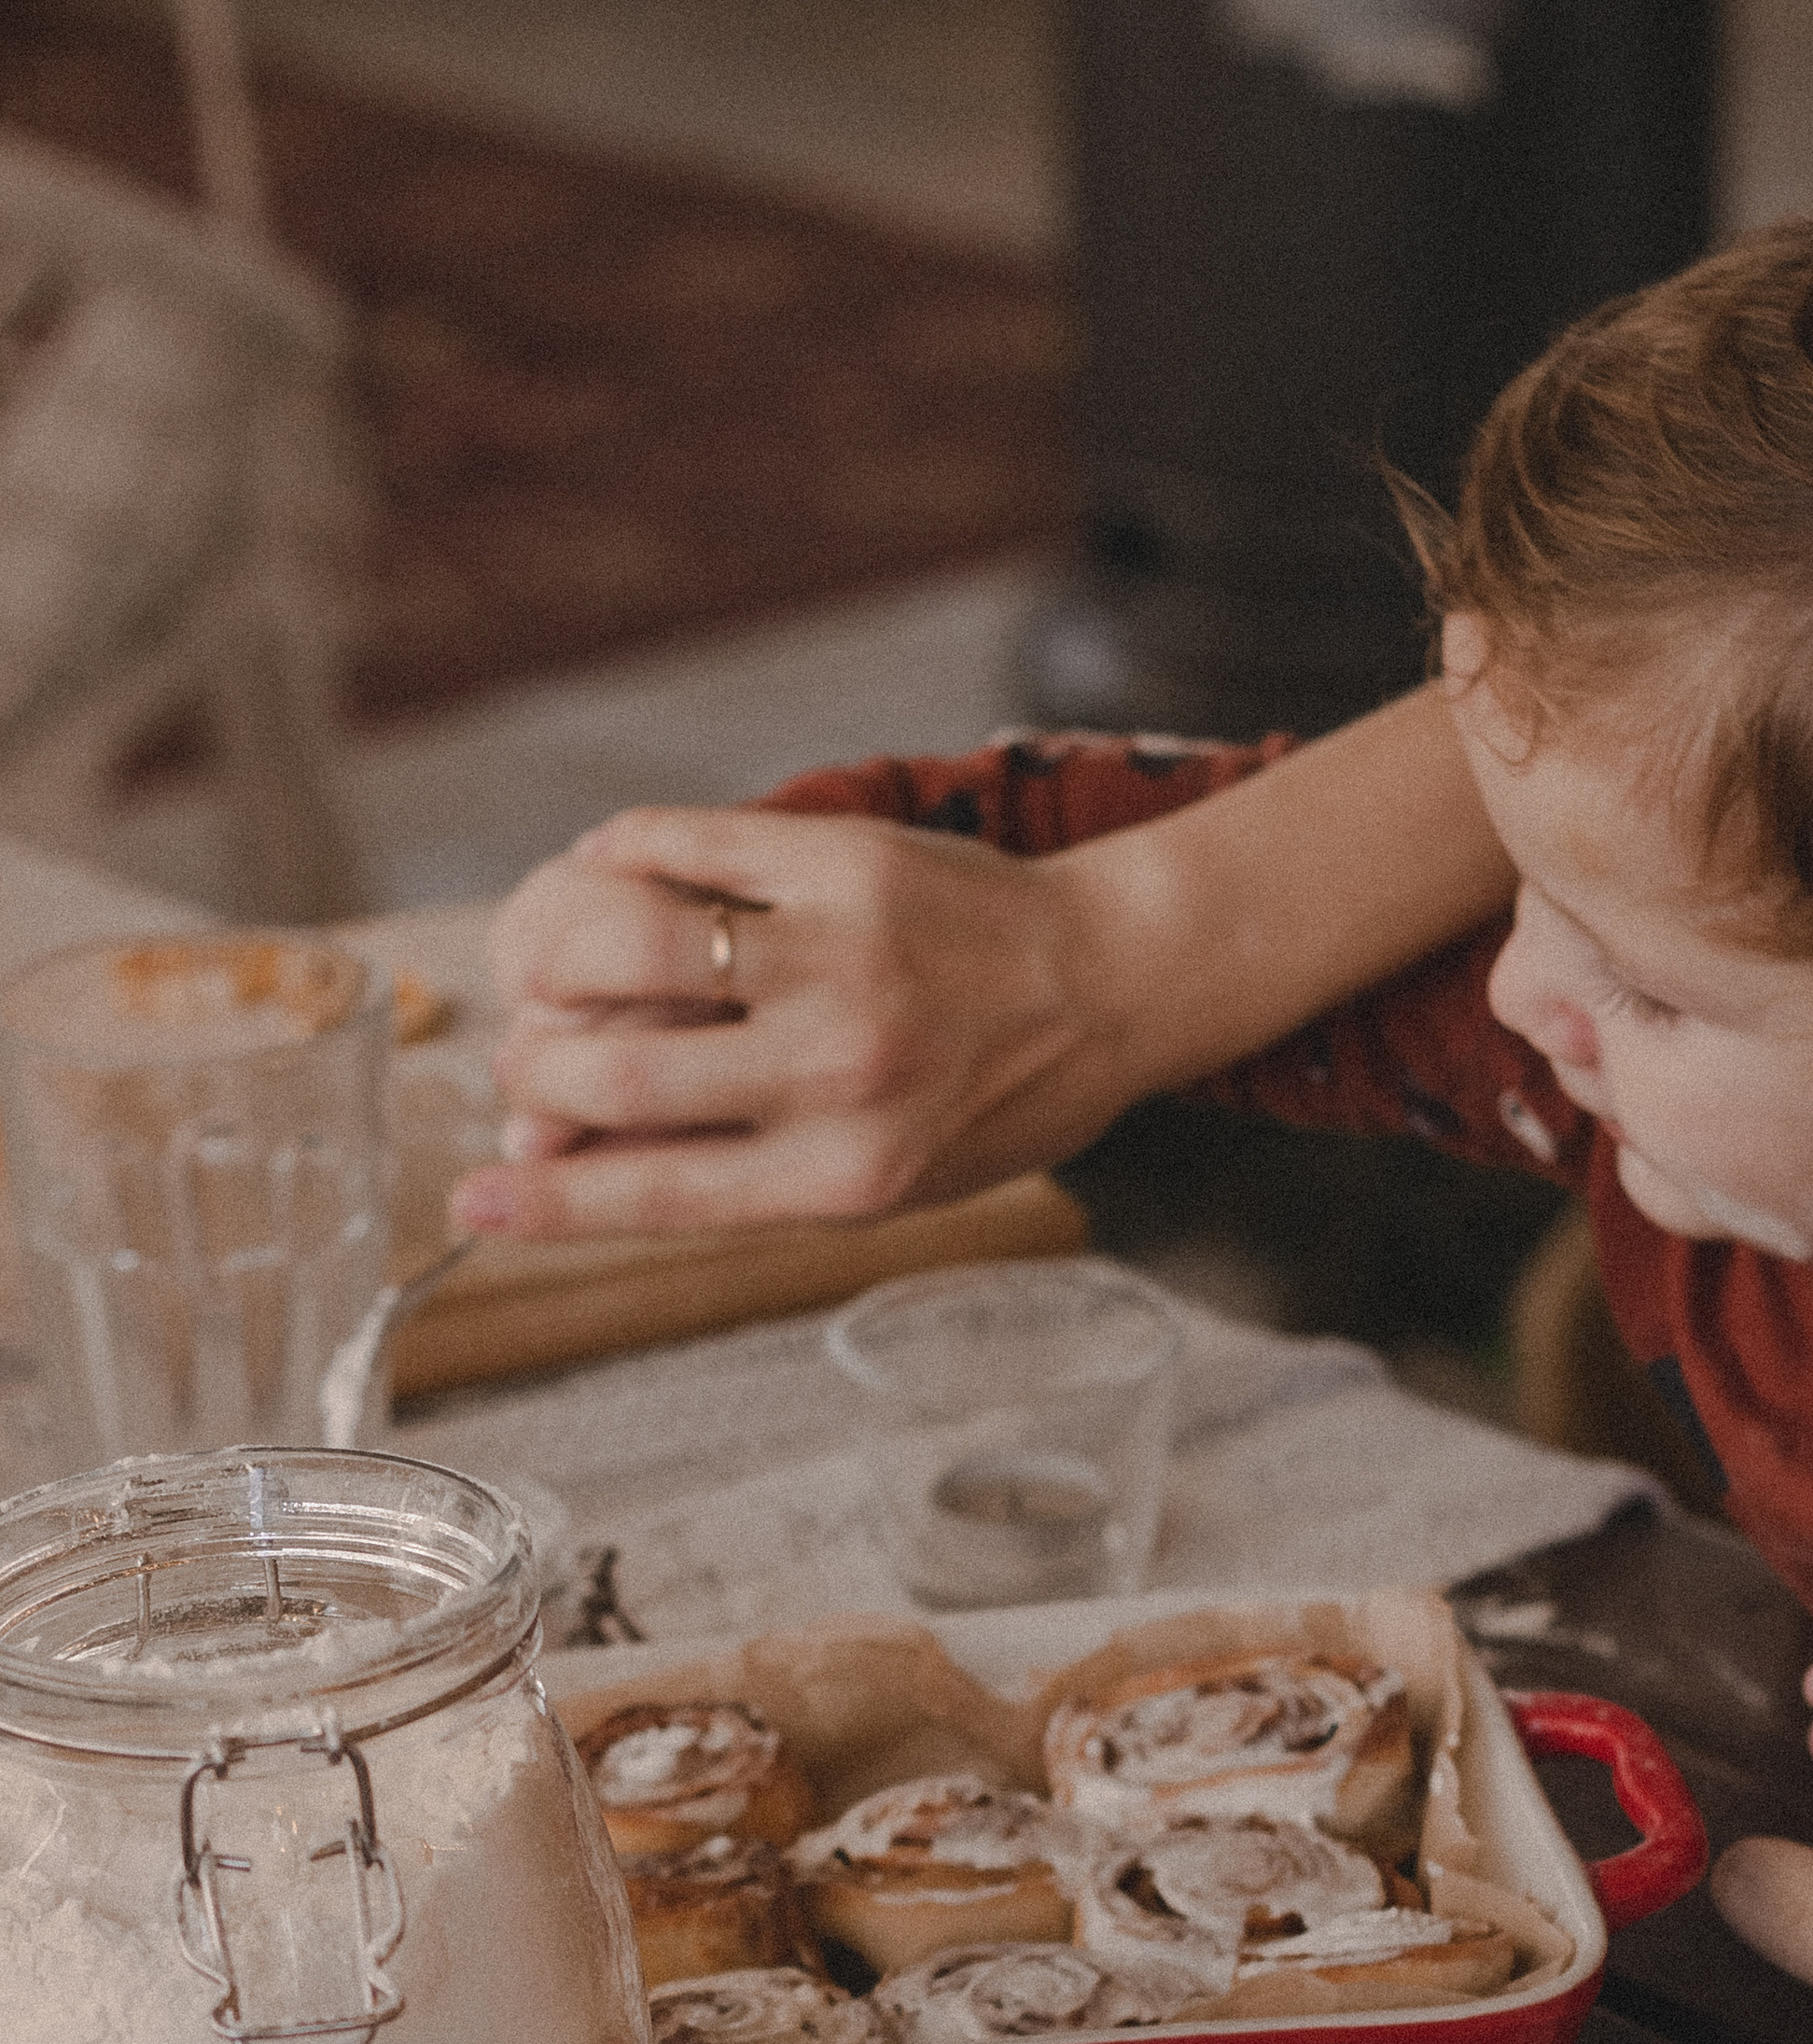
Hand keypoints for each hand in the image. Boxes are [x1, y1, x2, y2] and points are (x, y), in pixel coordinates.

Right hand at [459, 692, 1514, 1243]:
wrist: (1112, 979)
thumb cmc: (985, 1096)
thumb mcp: (876, 1175)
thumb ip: (725, 1168)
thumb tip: (552, 1150)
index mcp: (849, 1173)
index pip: (656, 1190)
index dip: (545, 1202)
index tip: (469, 1201)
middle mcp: (843, 1070)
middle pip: (612, 1067)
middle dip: (534, 1069)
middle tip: (532, 1062)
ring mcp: (841, 954)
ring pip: (619, 940)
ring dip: (548, 952)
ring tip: (551, 965)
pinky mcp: (840, 854)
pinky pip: (667, 842)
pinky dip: (608, 860)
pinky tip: (608, 879)